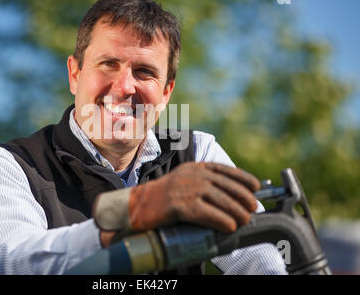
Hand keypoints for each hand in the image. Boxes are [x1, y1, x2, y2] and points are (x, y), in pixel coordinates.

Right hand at [93, 162, 260, 246]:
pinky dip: (222, 221)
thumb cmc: (162, 197)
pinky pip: (207, 214)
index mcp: (194, 168)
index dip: (243, 178)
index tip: (256, 186)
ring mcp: (186, 189)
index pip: (224, 170)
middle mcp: (192, 175)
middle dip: (243, 197)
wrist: (138, 205)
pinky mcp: (181, 206)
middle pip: (226, 186)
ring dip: (237, 211)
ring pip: (220, 200)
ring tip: (245, 220)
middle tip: (253, 208)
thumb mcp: (183, 181)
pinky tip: (230, 226)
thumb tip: (228, 195)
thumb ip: (202, 182)